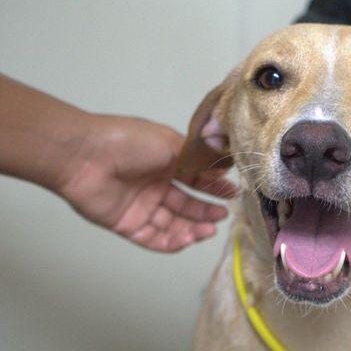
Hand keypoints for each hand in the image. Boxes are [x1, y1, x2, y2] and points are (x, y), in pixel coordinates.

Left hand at [58, 115, 236, 251]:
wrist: (85, 155)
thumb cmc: (129, 143)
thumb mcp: (170, 142)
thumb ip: (196, 158)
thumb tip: (221, 167)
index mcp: (166, 163)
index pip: (195, 180)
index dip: (214, 188)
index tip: (232, 193)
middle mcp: (155, 185)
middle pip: (186, 205)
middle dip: (205, 212)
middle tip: (223, 215)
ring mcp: (142, 206)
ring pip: (172, 224)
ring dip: (192, 229)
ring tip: (208, 231)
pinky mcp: (128, 225)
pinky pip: (153, 238)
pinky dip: (171, 242)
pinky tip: (187, 239)